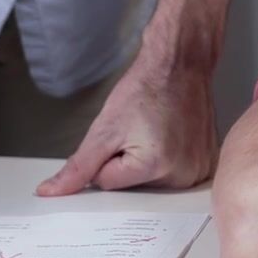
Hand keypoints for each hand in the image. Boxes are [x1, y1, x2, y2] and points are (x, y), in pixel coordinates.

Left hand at [36, 53, 215, 195]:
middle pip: (132, 188)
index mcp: (155, 167)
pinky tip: (172, 136)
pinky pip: (173, 175)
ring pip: (151, 182)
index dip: (107, 157)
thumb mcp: (104, 129)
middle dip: (128, 162)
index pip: (107, 182)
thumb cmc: (145, 89)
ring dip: (148, 160)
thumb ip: (77, 167)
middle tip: (142, 131)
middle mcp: (182, 176)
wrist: (179, 65)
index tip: (123, 134)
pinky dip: (168, 158)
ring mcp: (198, 171)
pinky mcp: (206, 165)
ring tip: (158, 132)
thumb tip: (51, 192)